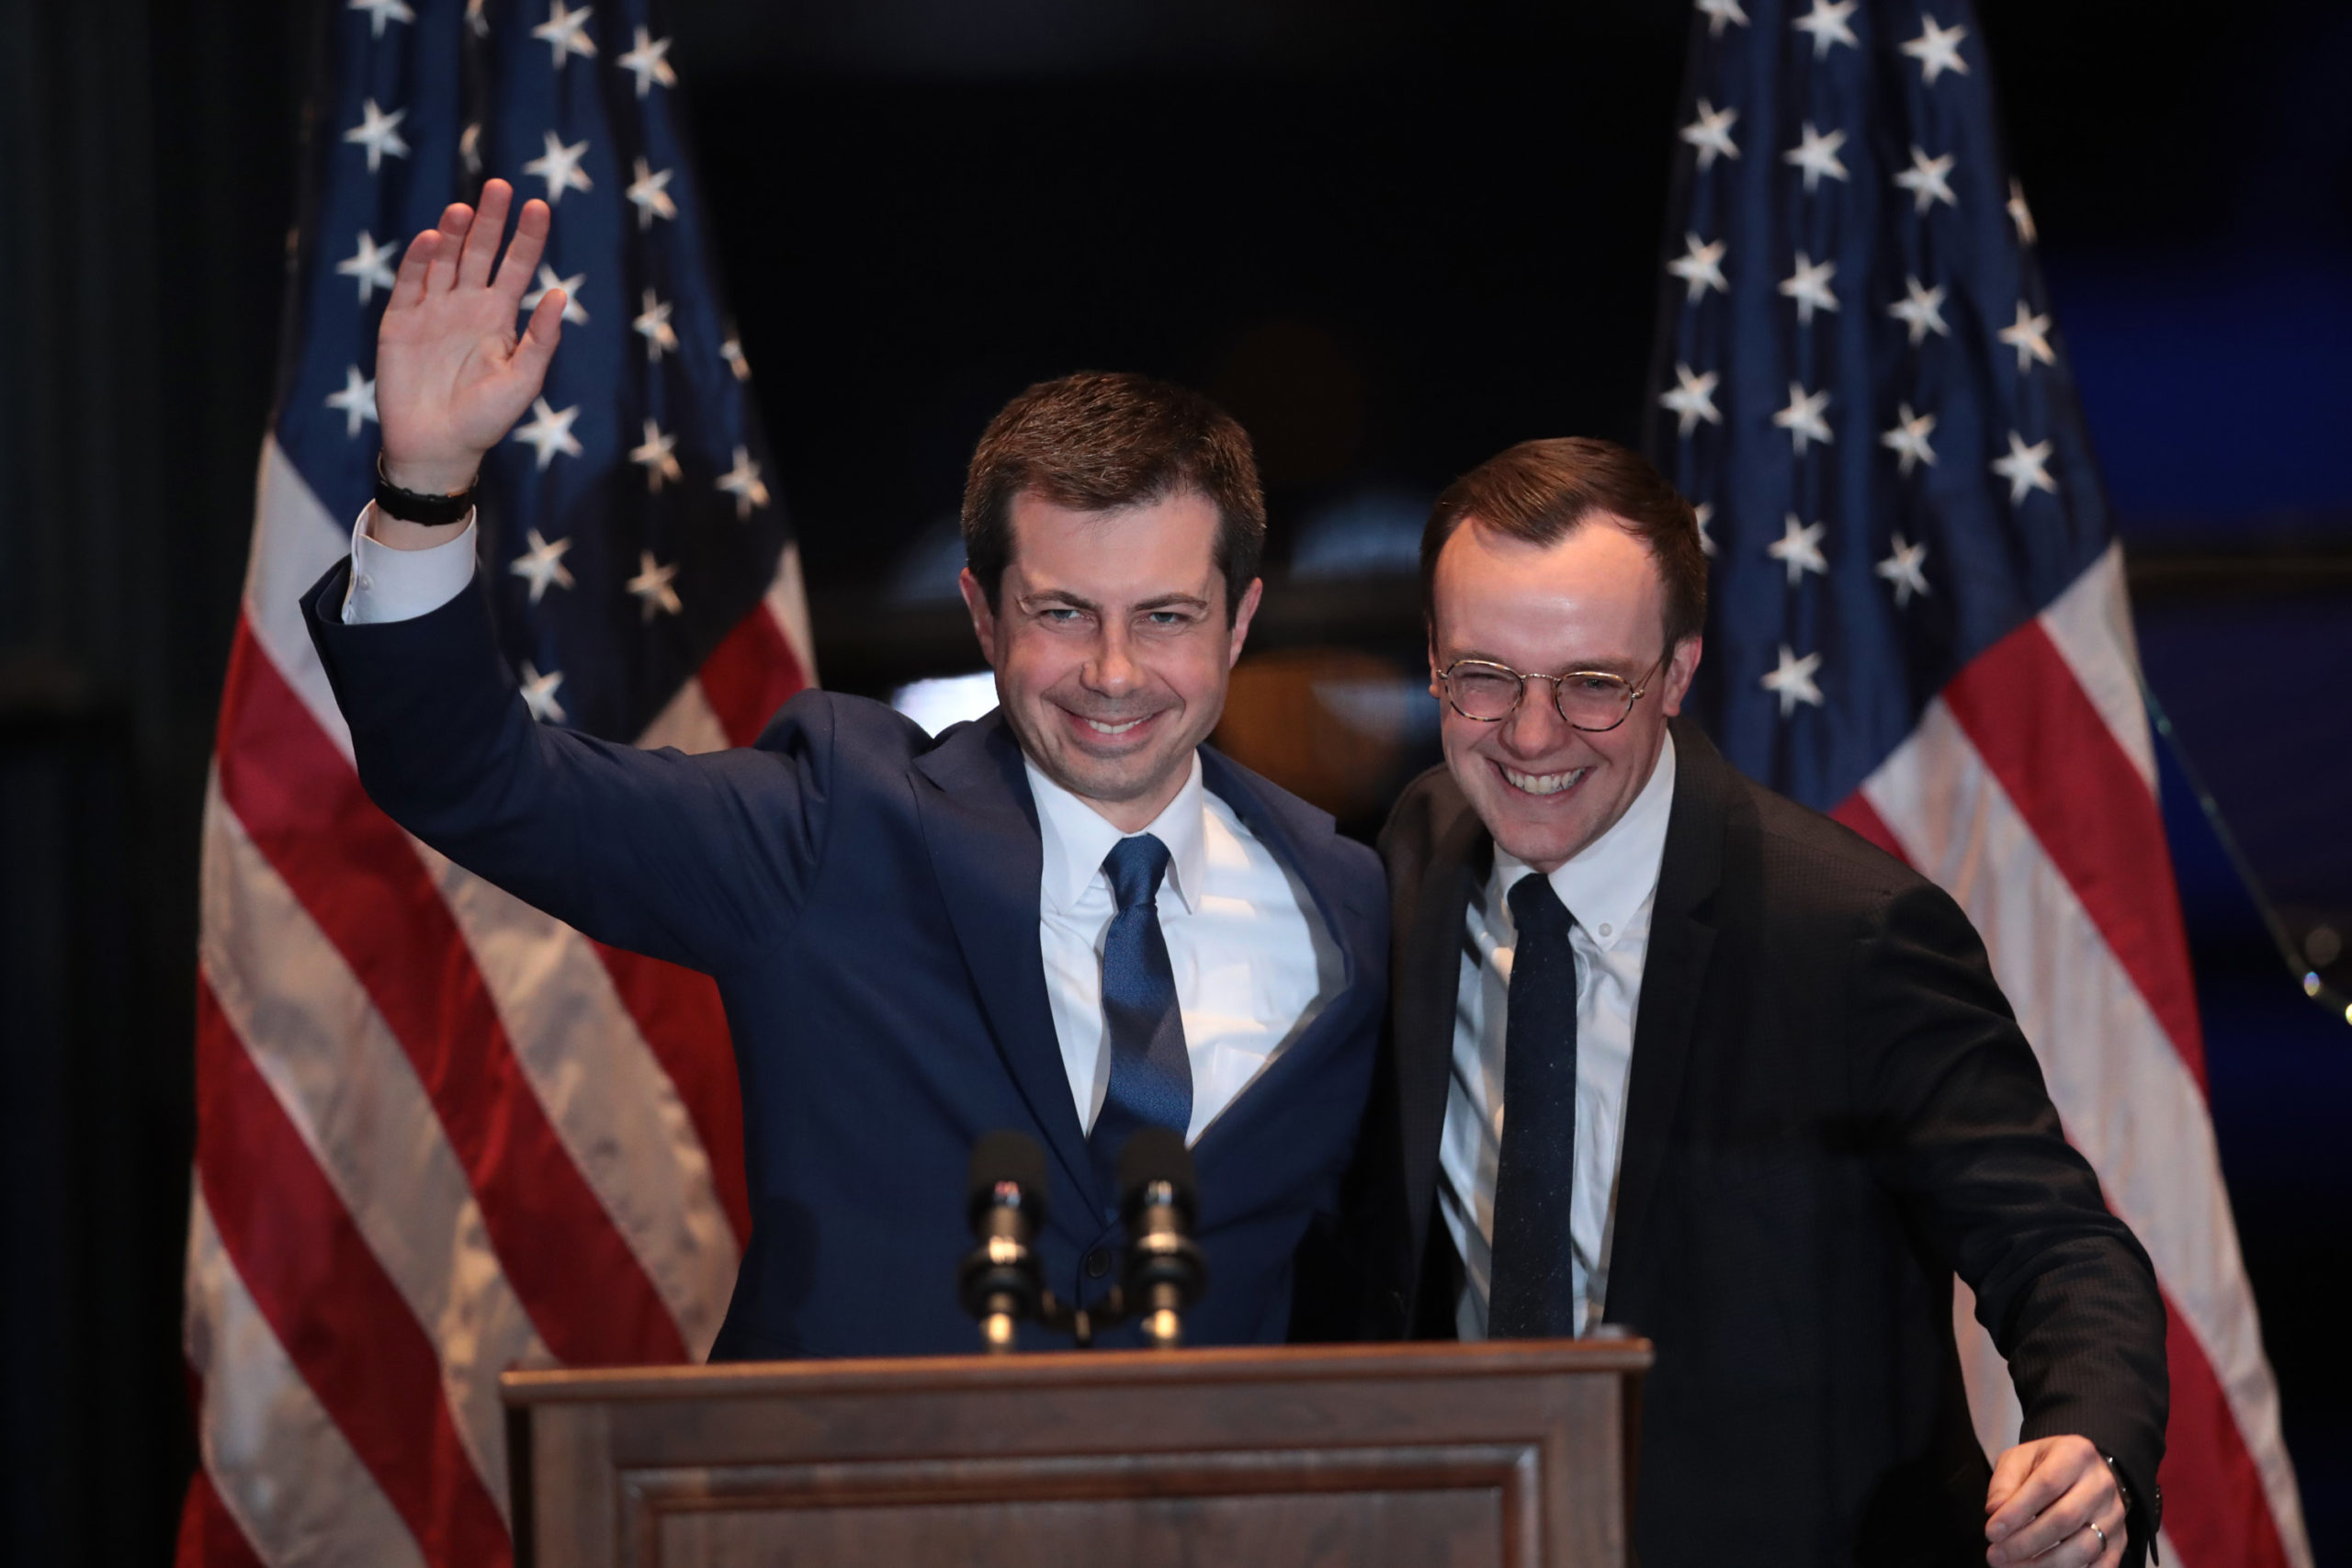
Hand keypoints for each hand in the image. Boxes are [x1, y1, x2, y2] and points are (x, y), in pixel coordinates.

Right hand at [375, 178, 564, 497]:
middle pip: (479, 252)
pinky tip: (430, 239)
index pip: (516, 267)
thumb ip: (541, 340)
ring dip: (453, 234)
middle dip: (490, 221)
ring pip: (444, 261)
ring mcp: (432, 310)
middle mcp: (467, 306)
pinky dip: (418, 261)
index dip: (527, 238)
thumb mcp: (523, 382)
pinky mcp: (400, 321)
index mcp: (500, 318)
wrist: (436, 447)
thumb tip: (558, 293)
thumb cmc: (485, 420)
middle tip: (501, 187)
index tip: (539, 206)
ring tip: (464, 210)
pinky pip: (410, 284)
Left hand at [1985, 1435, 2124, 1566]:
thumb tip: (1996, 1511)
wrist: (2084, 1470)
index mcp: (2075, 1454)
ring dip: (2045, 1564)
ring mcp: (2114, 1515)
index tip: (1991, 1532)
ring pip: (2084, 1547)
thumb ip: (2004, 1483)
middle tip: (1996, 1556)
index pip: (2046, 1485)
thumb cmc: (2046, 1464)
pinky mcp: (2120, 1540)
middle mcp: (2101, 1484)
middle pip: (2065, 1519)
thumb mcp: (2019, 1459)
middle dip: (2026, 1543)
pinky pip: (2103, 1566)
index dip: (2017, 1512)